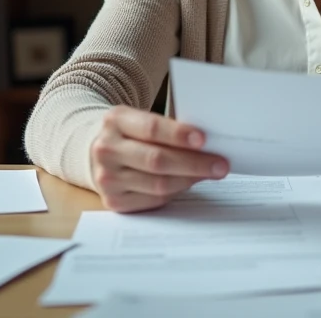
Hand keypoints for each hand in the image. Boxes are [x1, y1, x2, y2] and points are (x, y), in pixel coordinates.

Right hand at [89, 105, 229, 212]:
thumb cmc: (132, 133)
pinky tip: (189, 182)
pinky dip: (176, 192)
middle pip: (156, 160)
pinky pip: (153, 200)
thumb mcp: (141, 119)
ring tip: (209, 173)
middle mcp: (106, 149)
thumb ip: (168, 128)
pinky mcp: (113, 200)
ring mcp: (107, 177)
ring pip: (158, 184)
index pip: (151, 128)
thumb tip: (207, 143)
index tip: (204, 139)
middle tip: (220, 164)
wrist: (101, 151)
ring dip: (190, 179)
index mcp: (115, 121)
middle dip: (193, 163)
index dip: (179, 135)